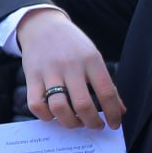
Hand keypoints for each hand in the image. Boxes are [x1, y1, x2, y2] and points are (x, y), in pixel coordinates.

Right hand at [16, 10, 124, 128]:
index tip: (114, 125)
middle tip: (94, 126)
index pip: (106, 93)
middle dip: (91, 123)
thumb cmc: (72, 45)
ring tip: (75, 122)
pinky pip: (36, 104)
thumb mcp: (93, 57)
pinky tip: (53, 115)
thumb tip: (119, 111)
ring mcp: (49, 72)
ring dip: (70, 122)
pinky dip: (45, 116)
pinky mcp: (31, 77)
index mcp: (91, 60)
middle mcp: (71, 66)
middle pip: (83, 105)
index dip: (113, 114)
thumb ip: (106, 84)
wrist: (42, 26)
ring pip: (59, 108)